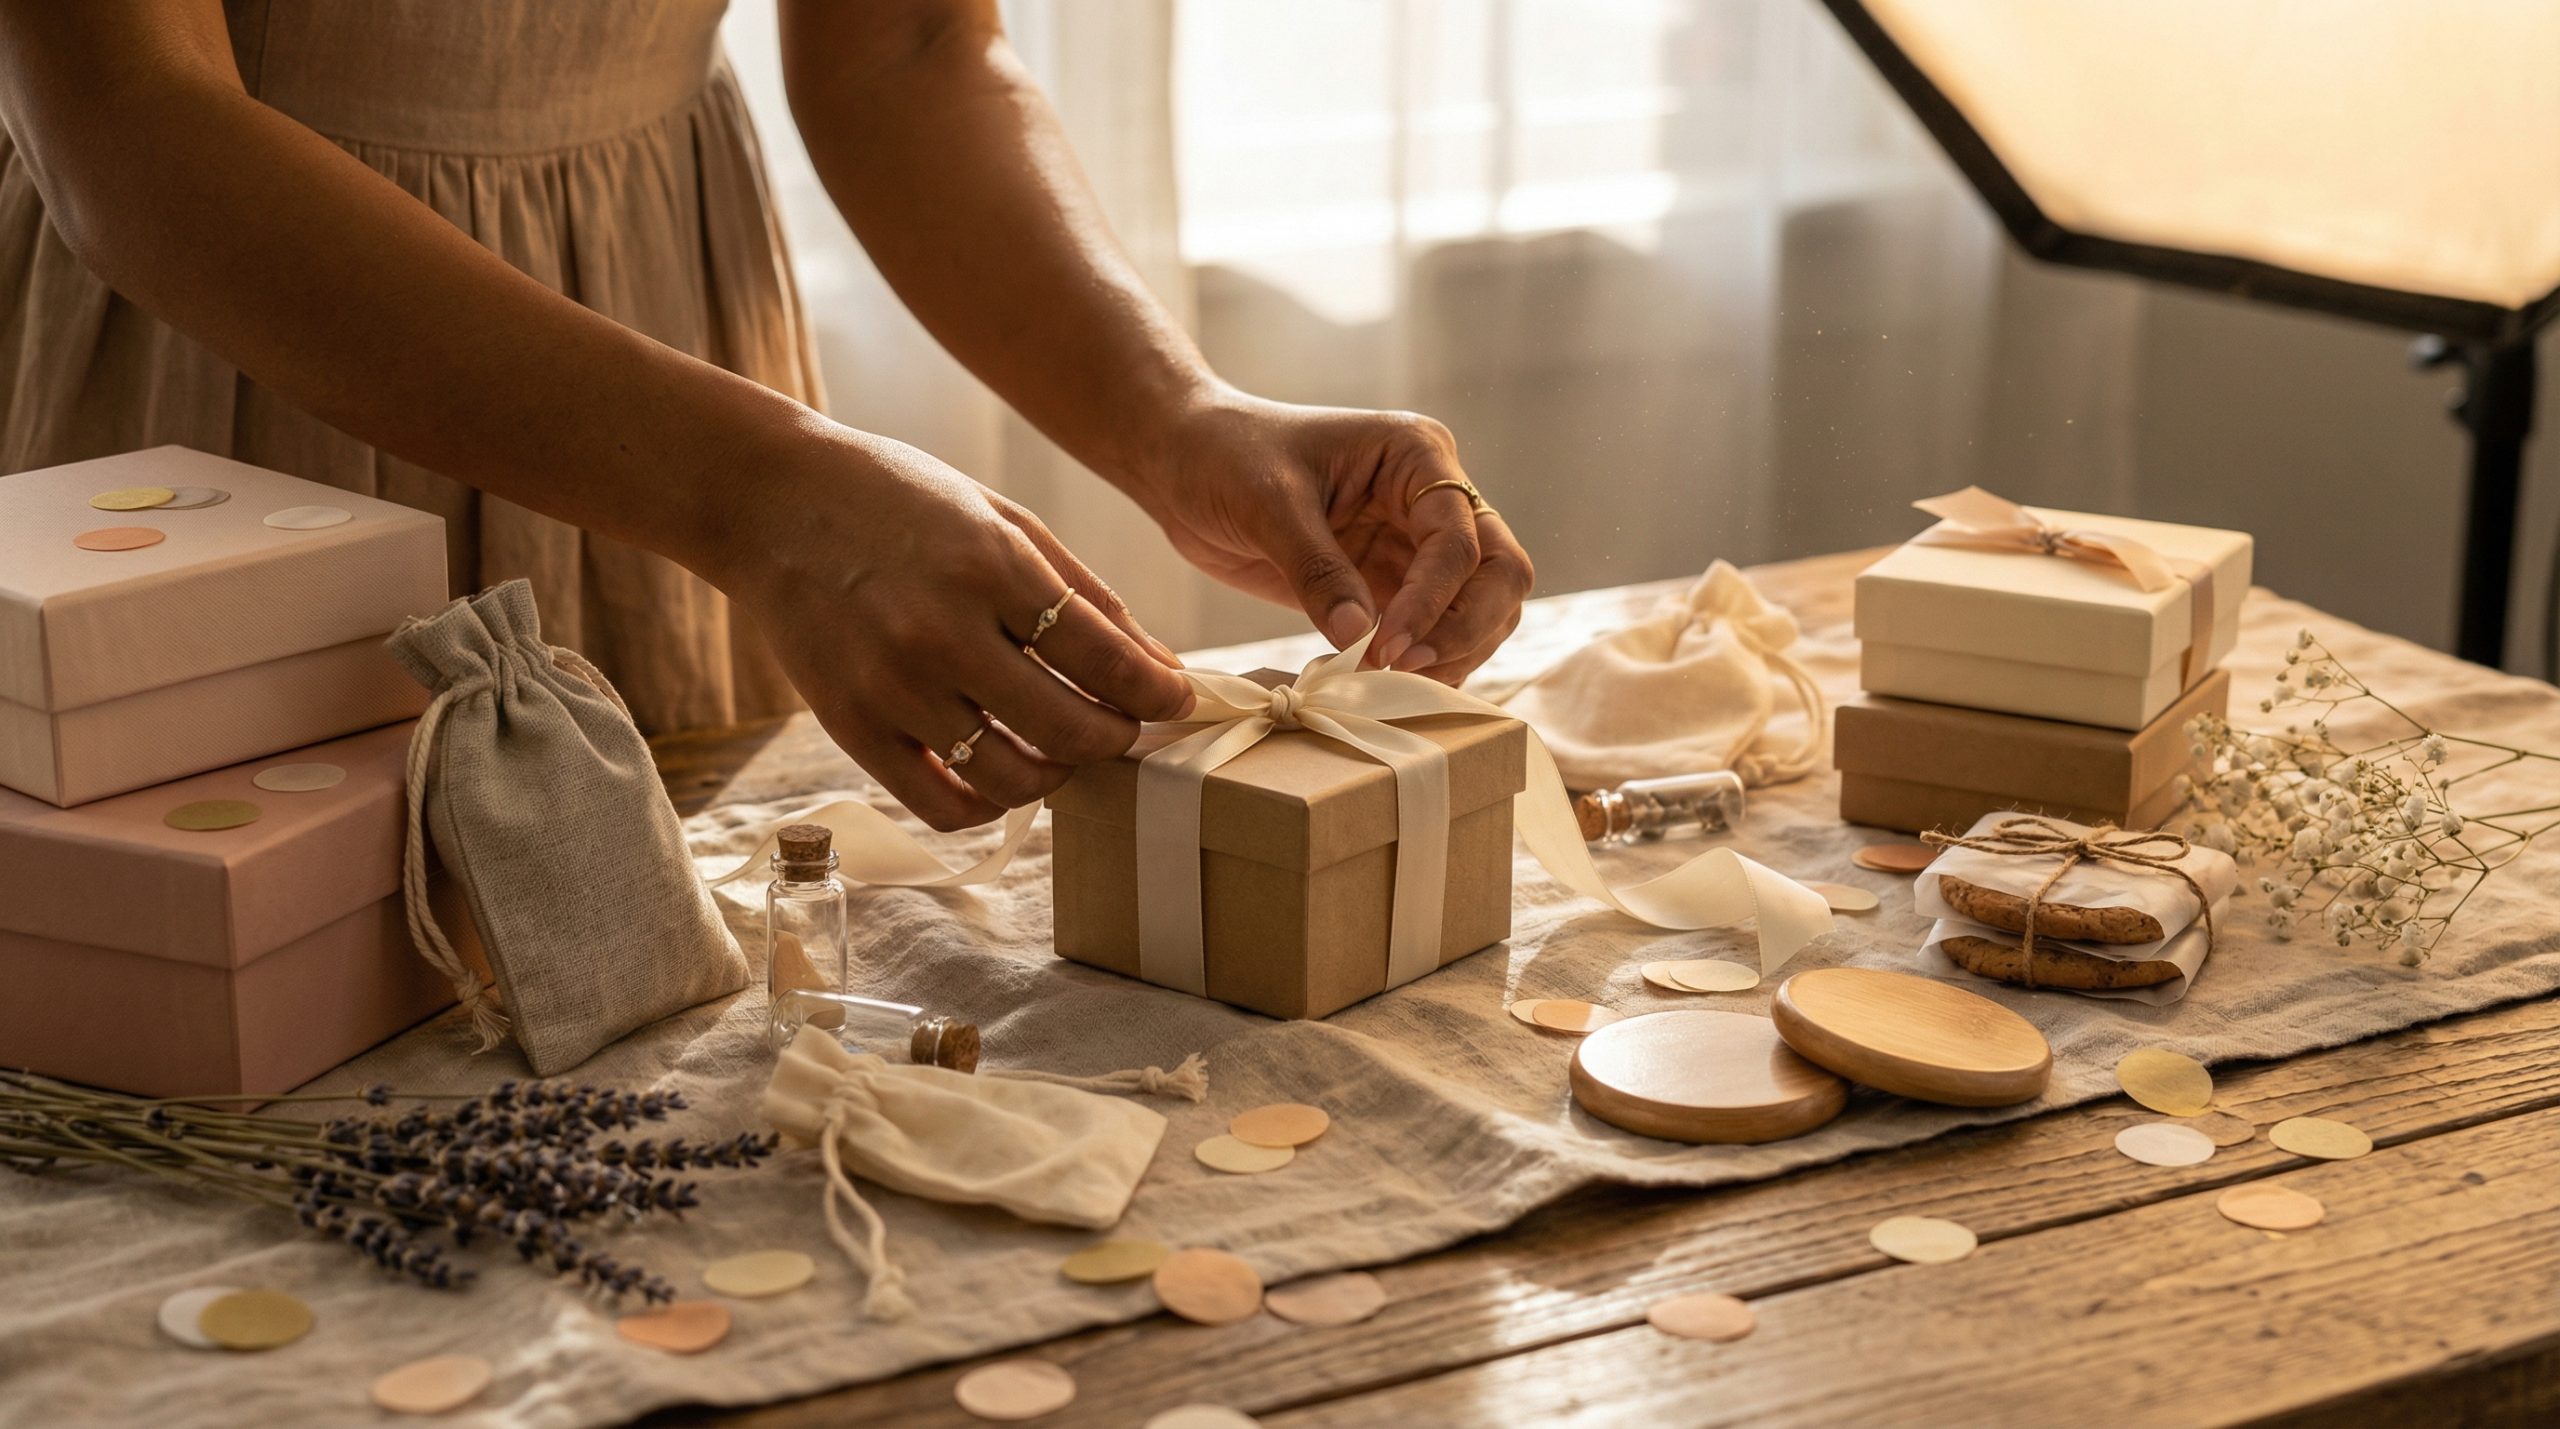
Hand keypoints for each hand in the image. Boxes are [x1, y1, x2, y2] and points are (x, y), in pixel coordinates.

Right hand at [711, 422, 1193, 830]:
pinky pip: (942, 805)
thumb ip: (1084, 594)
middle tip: (1124, 727)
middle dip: (1118, 738)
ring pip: (1012, 780)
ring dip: (1058, 776)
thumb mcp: (1002, 519)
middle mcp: (941, 632)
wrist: (771, 502)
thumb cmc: (902, 502)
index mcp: (990, 565)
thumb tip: (1158, 668)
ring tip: (1063, 750)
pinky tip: (1000, 774)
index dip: (1158, 692)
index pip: (1104, 658)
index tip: (1177, 700)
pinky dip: (987, 804)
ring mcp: (891, 686)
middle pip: (1068, 729)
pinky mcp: (851, 727)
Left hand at [1136, 393, 1533, 683]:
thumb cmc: (1226, 455)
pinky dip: (1423, 662)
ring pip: (1480, 607)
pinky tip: (1382, 685)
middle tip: (1405, 671)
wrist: (1185, 460)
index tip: (1386, 648)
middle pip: (1499, 573)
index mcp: (1417, 455)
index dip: (1433, 600)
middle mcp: (1431, 498)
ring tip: (1393, 685)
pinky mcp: (1388, 583)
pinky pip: (1432, 630)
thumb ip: (1317, 570)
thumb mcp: (1267, 504)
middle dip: (1466, 628)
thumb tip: (1362, 640)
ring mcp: (1414, 543)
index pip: (1459, 538)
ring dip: (1453, 651)